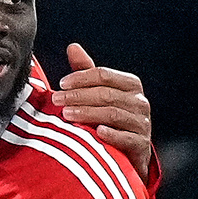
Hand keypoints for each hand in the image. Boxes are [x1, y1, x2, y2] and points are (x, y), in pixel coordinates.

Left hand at [52, 43, 151, 180]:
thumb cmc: (108, 118)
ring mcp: (141, 123)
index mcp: (130, 85)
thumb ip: (86, 72)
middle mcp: (139, 102)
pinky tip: (96, 133)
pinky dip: (111, 134)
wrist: (126, 152)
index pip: (104, 74)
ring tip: (66, 114)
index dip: (80, 78)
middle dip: (78, 95)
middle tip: (56, 100)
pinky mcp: (141, 145)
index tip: (60, 84)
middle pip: (106, 93)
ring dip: (87, 113)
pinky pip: (127, 137)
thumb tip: (72, 47)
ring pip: (113, 113)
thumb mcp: (98, 93)